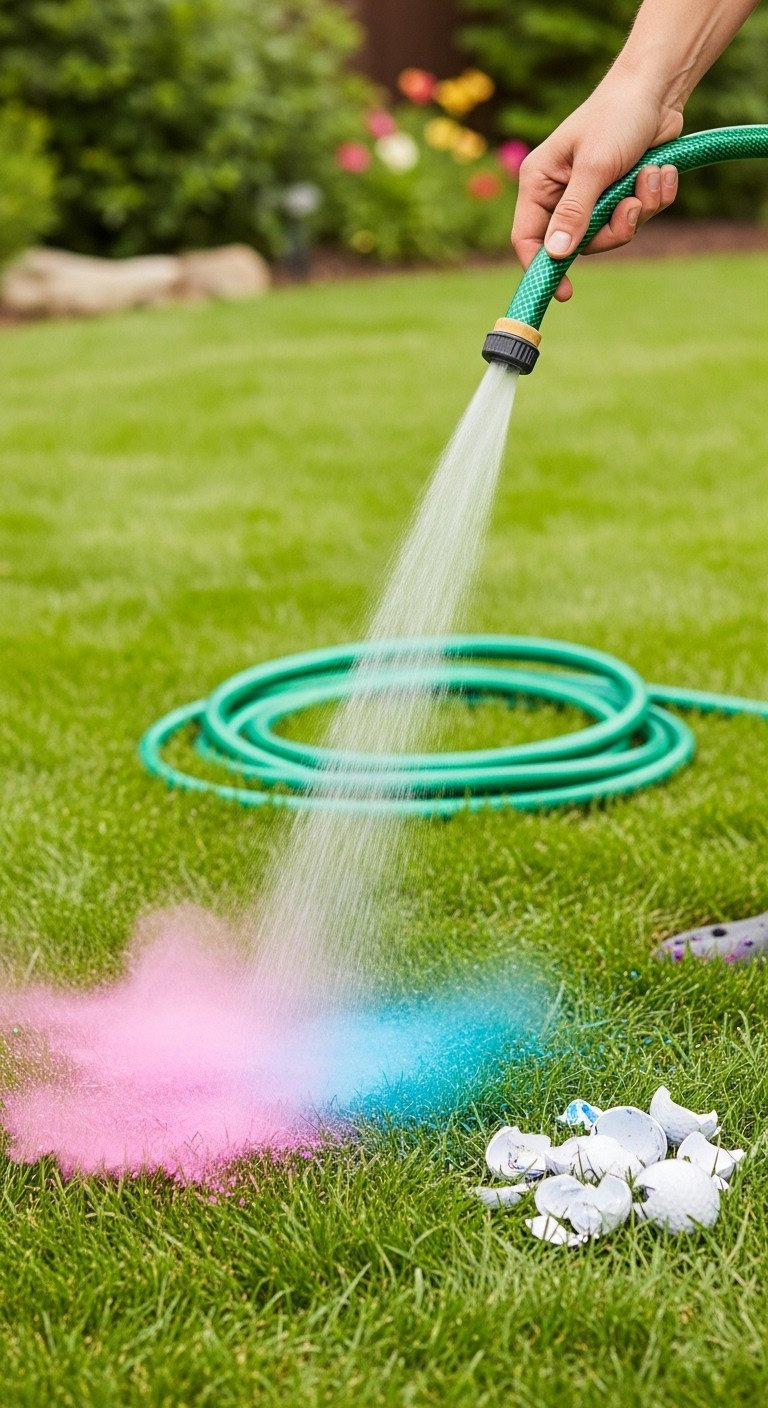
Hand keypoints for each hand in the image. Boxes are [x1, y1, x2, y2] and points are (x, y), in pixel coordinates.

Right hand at [511, 69, 682, 299]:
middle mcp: (561, 193)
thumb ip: (575, 212)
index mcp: (540, 183)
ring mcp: (592, 194)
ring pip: (611, 232)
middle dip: (613, 229)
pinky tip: (660, 171)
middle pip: (578, 244)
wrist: (657, 88)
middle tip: (632, 208)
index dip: (543, 268)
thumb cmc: (616, 116)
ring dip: (639, 209)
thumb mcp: (594, 167)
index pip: (527, 238)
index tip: (565, 292)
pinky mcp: (620, 192)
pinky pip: (635, 217)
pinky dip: (653, 197)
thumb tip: (557, 255)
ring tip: (652, 176)